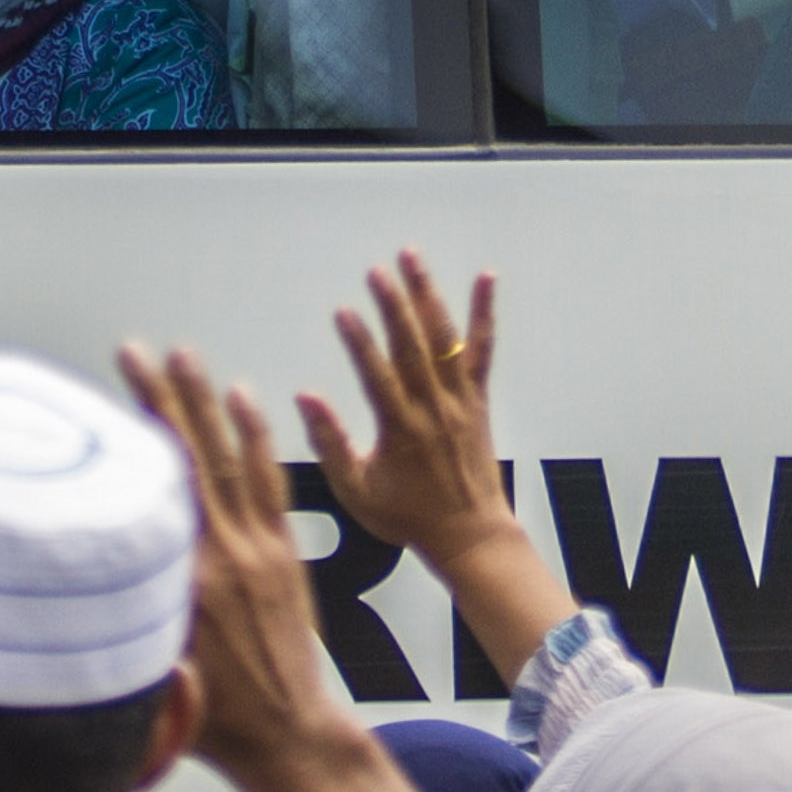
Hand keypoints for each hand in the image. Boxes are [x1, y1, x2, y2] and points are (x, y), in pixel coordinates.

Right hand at [119, 341, 346, 784]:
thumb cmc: (211, 723)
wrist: (288, 738)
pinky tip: (243, 400)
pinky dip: (257, 438)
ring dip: (205, 402)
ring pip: (227, 459)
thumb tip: (63, 589)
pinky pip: (270, 484)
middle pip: (183, 459)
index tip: (94, 400)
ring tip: (184, 356)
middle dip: (159, 398)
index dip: (124, 440)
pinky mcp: (284, 555)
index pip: (145, 492)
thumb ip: (113, 623)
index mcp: (179, 583)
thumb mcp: (146, 674)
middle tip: (137, 350)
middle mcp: (218, 556)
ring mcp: (255, 551)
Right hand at [301, 253, 509, 557]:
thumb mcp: (356, 491)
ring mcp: (460, 399)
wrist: (469, 532)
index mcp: (401, 429)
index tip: (343, 311)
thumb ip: (330, 444)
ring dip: (427, 296)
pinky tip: (485, 279)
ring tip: (411, 259)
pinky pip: (483, 350)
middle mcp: (433, 407)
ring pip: (444, 339)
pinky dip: (484, 313)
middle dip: (393, 306)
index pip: (377, 375)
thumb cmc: (407, 515)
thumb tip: (306, 398)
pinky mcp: (478, 399)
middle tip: (377, 271)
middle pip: (412, 347)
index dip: (359, 342)